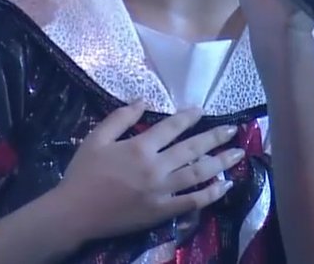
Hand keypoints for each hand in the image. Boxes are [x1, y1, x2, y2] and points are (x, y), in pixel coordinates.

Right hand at [55, 100, 242, 241]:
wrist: (74, 213)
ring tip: (238, 153)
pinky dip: (211, 194)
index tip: (202, 110)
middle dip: (216, 136)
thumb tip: (143, 100)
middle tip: (234, 129)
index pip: (172, 127)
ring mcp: (162, 191)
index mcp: (140, 147)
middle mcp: (156, 167)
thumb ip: (120, 118)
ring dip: (221, 162)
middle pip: (193, 149)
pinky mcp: (162, 211)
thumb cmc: (83, 173)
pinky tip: (225, 185)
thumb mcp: (96, 138)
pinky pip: (192, 202)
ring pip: (199, 174)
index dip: (189, 117)